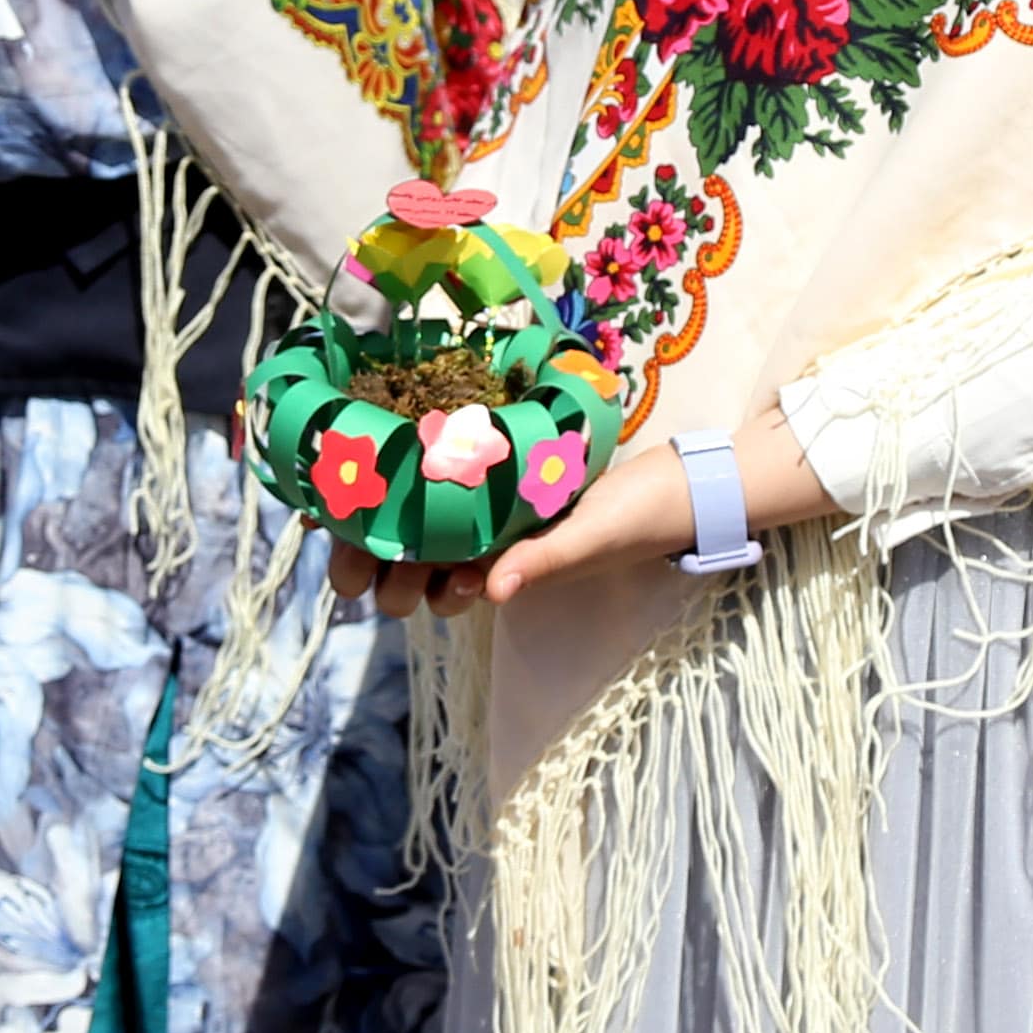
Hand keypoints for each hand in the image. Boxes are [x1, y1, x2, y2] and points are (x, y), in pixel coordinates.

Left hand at [319, 407, 837, 620]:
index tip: (356, 564)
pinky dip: (425, 467)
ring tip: (357, 488)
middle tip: (349, 532)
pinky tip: (392, 439)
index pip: (433, 584)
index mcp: (503, 571)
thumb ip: (544, 562)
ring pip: (429, 519)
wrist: (682, 481)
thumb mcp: (591, 539)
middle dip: (377, 553)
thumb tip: (493, 592)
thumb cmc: (640, 519)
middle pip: (419, 555)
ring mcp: (498, 510)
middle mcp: (492, 544)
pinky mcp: (510, 471)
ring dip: (392, 511)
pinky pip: (458, 475)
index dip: (390, 578)